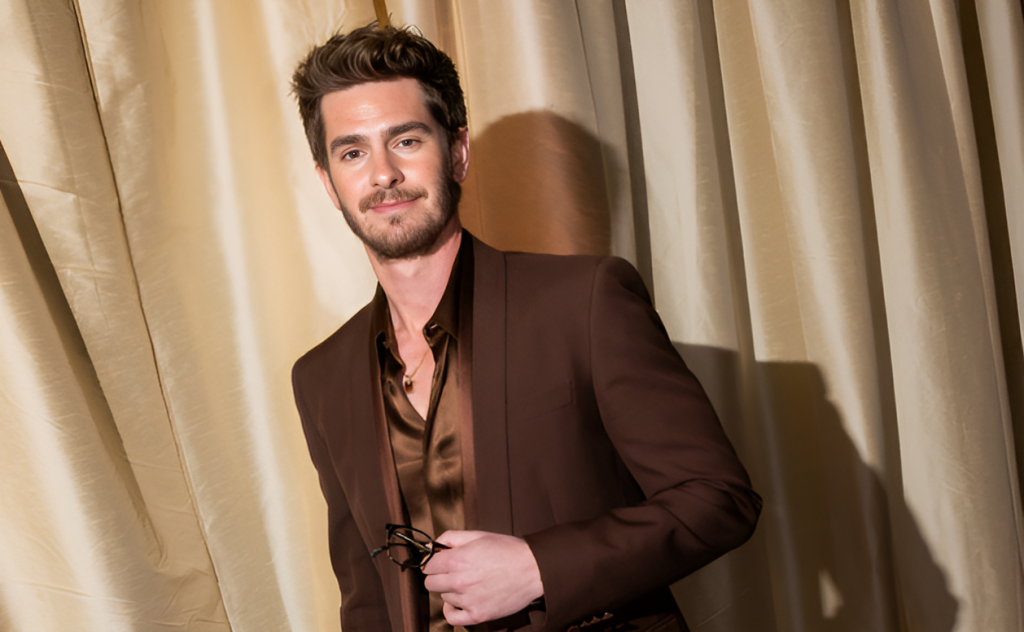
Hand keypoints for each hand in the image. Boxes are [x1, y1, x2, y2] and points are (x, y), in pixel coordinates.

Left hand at [422, 530, 543, 625]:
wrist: (533, 569)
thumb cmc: (507, 550)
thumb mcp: (478, 535)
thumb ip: (450, 538)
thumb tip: (430, 545)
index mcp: (458, 560)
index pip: (428, 565)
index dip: (434, 561)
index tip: (440, 561)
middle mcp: (459, 581)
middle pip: (431, 583)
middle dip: (439, 576)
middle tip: (452, 572)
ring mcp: (468, 600)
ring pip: (443, 597)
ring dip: (451, 590)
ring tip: (469, 582)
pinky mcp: (478, 615)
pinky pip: (452, 618)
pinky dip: (452, 610)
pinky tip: (459, 602)